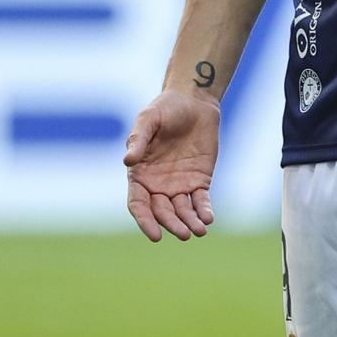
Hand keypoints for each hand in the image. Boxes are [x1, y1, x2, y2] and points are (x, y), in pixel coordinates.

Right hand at [124, 88, 220, 242]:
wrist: (193, 102)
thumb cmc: (165, 108)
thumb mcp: (149, 119)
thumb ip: (139, 139)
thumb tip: (128, 161)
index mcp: (140, 173)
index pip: (138, 204)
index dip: (145, 220)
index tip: (155, 234)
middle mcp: (157, 184)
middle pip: (162, 212)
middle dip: (172, 224)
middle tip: (184, 233)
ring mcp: (179, 185)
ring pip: (182, 211)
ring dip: (189, 223)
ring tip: (199, 230)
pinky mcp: (199, 181)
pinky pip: (201, 201)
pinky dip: (204, 211)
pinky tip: (208, 218)